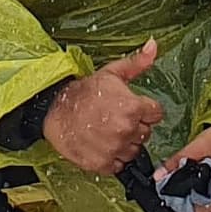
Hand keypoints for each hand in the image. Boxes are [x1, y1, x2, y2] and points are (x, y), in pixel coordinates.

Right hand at [42, 38, 166, 175]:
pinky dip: (113, 158)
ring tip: (109, 132)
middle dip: (136, 126)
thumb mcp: (112, 72)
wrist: (54, 110)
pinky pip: (119, 165)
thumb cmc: (84, 92)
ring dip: (125, 143)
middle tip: (118, 119)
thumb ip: (137, 63)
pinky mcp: (102, 163)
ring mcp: (114, 149)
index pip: (156, 114)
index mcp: (133, 107)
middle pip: (146, 133)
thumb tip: (153, 46)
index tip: (134, 108)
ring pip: (133, 150)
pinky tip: (103, 145)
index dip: (146, 110)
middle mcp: (126, 130)